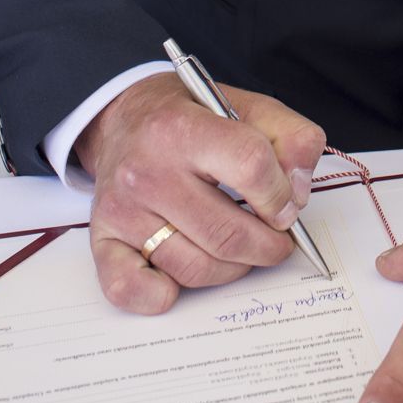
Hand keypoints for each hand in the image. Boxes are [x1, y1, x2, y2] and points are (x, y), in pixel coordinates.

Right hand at [75, 73, 326, 315]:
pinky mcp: (103, 242)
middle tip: (277, 240)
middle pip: (227, 232)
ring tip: (241, 249)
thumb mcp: (247, 106)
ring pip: (194, 268)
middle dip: (268, 245)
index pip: (251, 166)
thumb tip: (299, 192)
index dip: (283, 193)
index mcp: (181, 128)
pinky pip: (131, 290)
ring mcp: (121, 211)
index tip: (287, 204)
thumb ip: (290, 137)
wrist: (123, 118)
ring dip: (233, 269)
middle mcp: (145, 171)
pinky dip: (161, 296)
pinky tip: (180, 280)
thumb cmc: (190, 117)